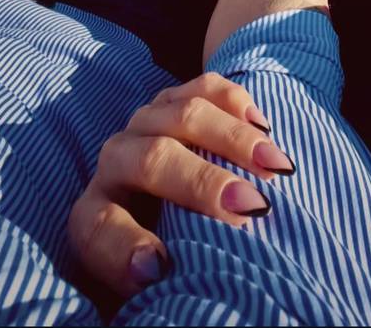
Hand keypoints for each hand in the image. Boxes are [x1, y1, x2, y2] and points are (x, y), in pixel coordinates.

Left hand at [69, 73, 293, 297]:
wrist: (156, 200)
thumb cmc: (161, 252)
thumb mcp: (147, 280)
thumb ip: (158, 284)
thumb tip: (173, 283)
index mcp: (94, 218)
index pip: (100, 228)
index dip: (126, 248)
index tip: (159, 268)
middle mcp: (114, 164)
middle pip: (152, 160)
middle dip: (202, 182)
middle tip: (252, 207)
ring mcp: (144, 123)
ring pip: (184, 114)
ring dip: (234, 139)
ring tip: (275, 166)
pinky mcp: (173, 99)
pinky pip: (204, 87)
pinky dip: (236, 101)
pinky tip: (263, 125)